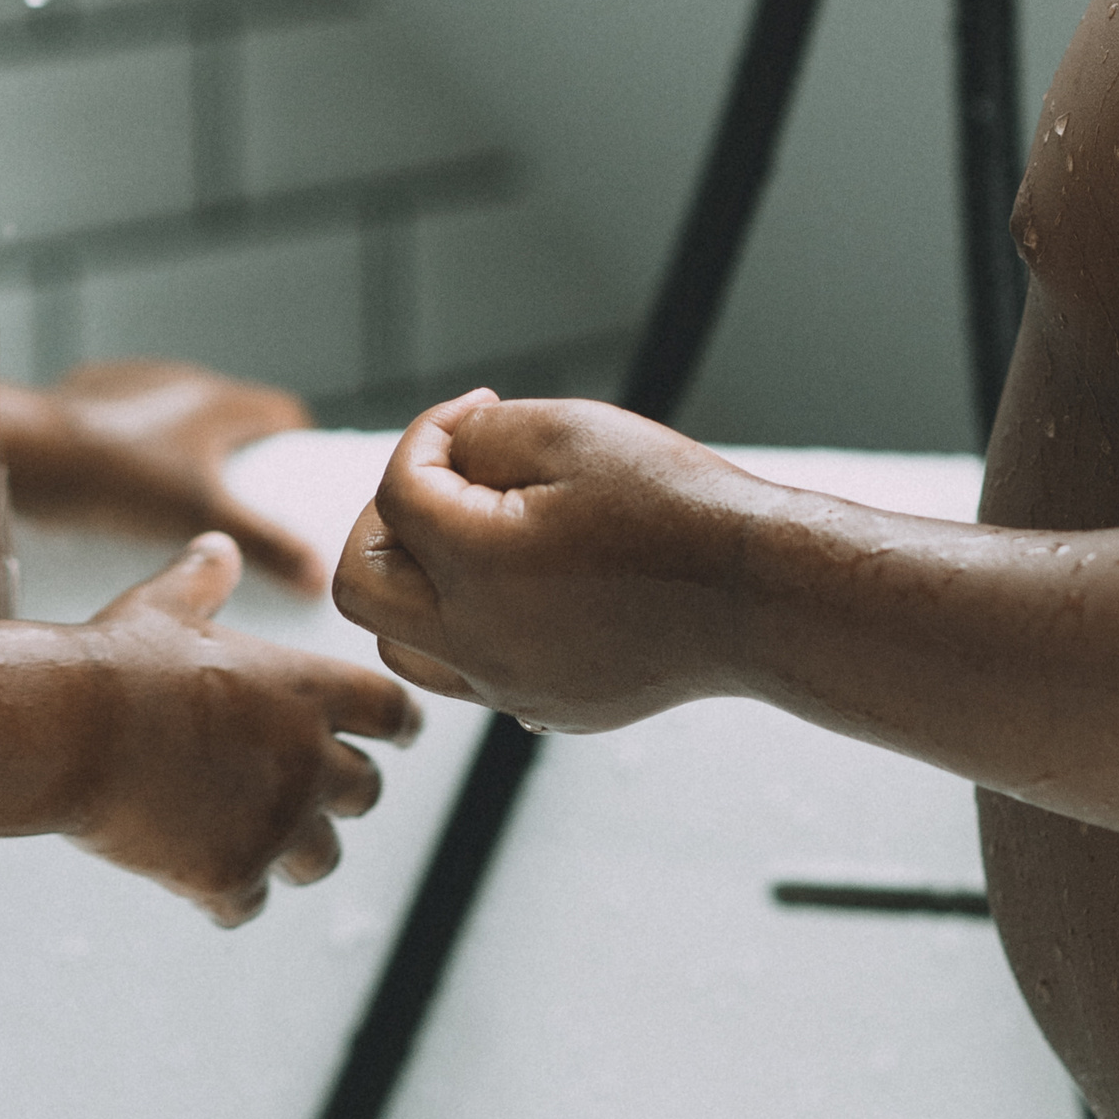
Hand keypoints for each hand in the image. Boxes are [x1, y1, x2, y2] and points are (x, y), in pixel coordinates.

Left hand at [0, 361, 327, 593]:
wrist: (30, 452)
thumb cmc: (123, 480)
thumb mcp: (204, 515)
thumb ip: (266, 544)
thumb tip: (321, 577)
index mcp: (221, 398)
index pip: (284, 413)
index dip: (297, 449)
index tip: (296, 487)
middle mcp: (184, 380)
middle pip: (233, 418)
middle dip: (241, 457)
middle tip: (239, 506)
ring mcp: (136, 385)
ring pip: (179, 419)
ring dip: (186, 452)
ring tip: (177, 505)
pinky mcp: (91, 396)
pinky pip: (131, 423)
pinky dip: (138, 450)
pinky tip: (122, 490)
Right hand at [68, 534, 419, 925]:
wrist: (69, 730)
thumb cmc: (117, 661)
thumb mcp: (168, 604)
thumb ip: (206, 579)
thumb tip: (218, 548)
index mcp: (310, 688)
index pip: (396, 713)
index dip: (399, 726)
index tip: (401, 738)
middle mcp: (309, 758)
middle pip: (366, 793)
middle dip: (344, 795)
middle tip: (312, 795)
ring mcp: (275, 822)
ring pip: (322, 859)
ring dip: (294, 853)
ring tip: (259, 842)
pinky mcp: (230, 873)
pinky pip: (251, 904)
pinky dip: (231, 896)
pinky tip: (202, 880)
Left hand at [333, 391, 755, 732]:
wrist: (756, 593)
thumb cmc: (672, 502)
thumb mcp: (569, 431)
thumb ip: (478, 435)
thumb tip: (440, 453)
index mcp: (474, 566)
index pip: (395, 492)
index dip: (428, 434)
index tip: (477, 411)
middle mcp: (475, 640)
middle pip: (362, 586)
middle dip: (386, 521)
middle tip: (445, 481)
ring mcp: (508, 685)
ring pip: (403, 645)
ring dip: (415, 586)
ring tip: (474, 535)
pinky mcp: (545, 707)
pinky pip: (469, 673)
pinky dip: (468, 627)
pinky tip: (526, 582)